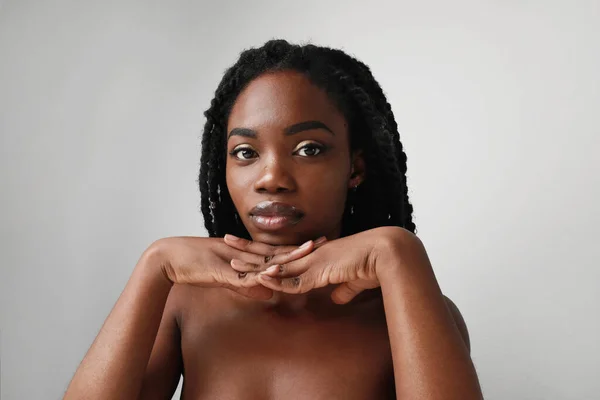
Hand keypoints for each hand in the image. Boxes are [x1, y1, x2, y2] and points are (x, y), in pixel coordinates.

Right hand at [150, 236, 324, 299]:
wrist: (167, 259)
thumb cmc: (194, 265)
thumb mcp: (225, 277)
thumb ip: (245, 283)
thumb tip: (267, 292)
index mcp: (244, 256)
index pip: (276, 253)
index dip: (296, 249)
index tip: (316, 245)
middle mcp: (242, 255)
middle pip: (278, 252)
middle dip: (301, 248)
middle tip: (324, 241)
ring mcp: (234, 262)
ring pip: (266, 260)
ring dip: (287, 256)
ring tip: (308, 251)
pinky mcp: (222, 271)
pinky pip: (244, 275)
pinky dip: (260, 273)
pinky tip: (275, 272)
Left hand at [225, 227, 406, 303]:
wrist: (385, 256)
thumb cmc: (371, 266)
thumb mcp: (352, 282)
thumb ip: (342, 289)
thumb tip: (338, 298)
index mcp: (314, 256)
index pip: (282, 252)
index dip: (263, 250)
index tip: (247, 246)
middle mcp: (309, 256)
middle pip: (271, 251)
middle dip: (248, 248)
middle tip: (227, 240)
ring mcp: (312, 262)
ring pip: (277, 263)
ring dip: (255, 263)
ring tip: (232, 260)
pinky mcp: (320, 272)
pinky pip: (294, 279)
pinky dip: (277, 280)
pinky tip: (260, 278)